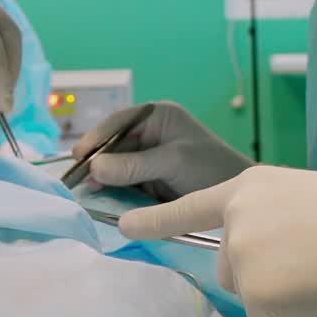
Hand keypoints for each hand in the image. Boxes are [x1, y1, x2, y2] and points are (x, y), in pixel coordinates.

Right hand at [72, 101, 253, 200]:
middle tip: (77, 181)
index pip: (120, 122)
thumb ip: (134, 165)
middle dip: (97, 162)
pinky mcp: (151, 180)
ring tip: (86, 193)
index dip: (97, 137)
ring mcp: (150, 158)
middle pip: (114, 145)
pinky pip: (125, 183)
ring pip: (117, 166)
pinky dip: (114, 191)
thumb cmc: (211, 169)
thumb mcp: (173, 163)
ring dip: (102, 178)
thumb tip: (94, 166)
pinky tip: (101, 199)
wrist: (239, 198)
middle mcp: (151, 133)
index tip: (79, 155)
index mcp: (159, 116)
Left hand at [119, 165, 316, 316]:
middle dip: (261, 276)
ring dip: (280, 299)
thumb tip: (257, 264)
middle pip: (227, 267)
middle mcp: (235, 222)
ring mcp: (242, 258)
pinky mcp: (255, 295)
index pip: (190, 207)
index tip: (121, 227)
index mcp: (248, 189)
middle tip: (312, 263)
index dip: (155, 220)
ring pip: (250, 297)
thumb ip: (267, 223)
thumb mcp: (300, 201)